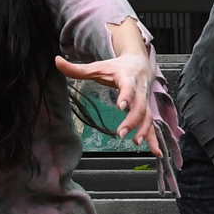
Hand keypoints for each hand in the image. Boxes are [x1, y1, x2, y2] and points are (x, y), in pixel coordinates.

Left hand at [55, 19, 160, 149]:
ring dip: (144, 130)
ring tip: (135, 142)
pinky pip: (152, 125)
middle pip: (140, 106)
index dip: (126, 96)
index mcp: (128, 78)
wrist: (139, 63)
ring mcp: (145, 101)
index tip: (121, 106)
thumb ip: (77, 68)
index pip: (128, 87)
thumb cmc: (117, 67)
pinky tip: (156, 152)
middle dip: (133, 121)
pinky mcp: (147, 109)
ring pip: (148, 116)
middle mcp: (140, 90)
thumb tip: (57, 61)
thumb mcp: (98, 66)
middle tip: (121, 133)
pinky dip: (154, 139)